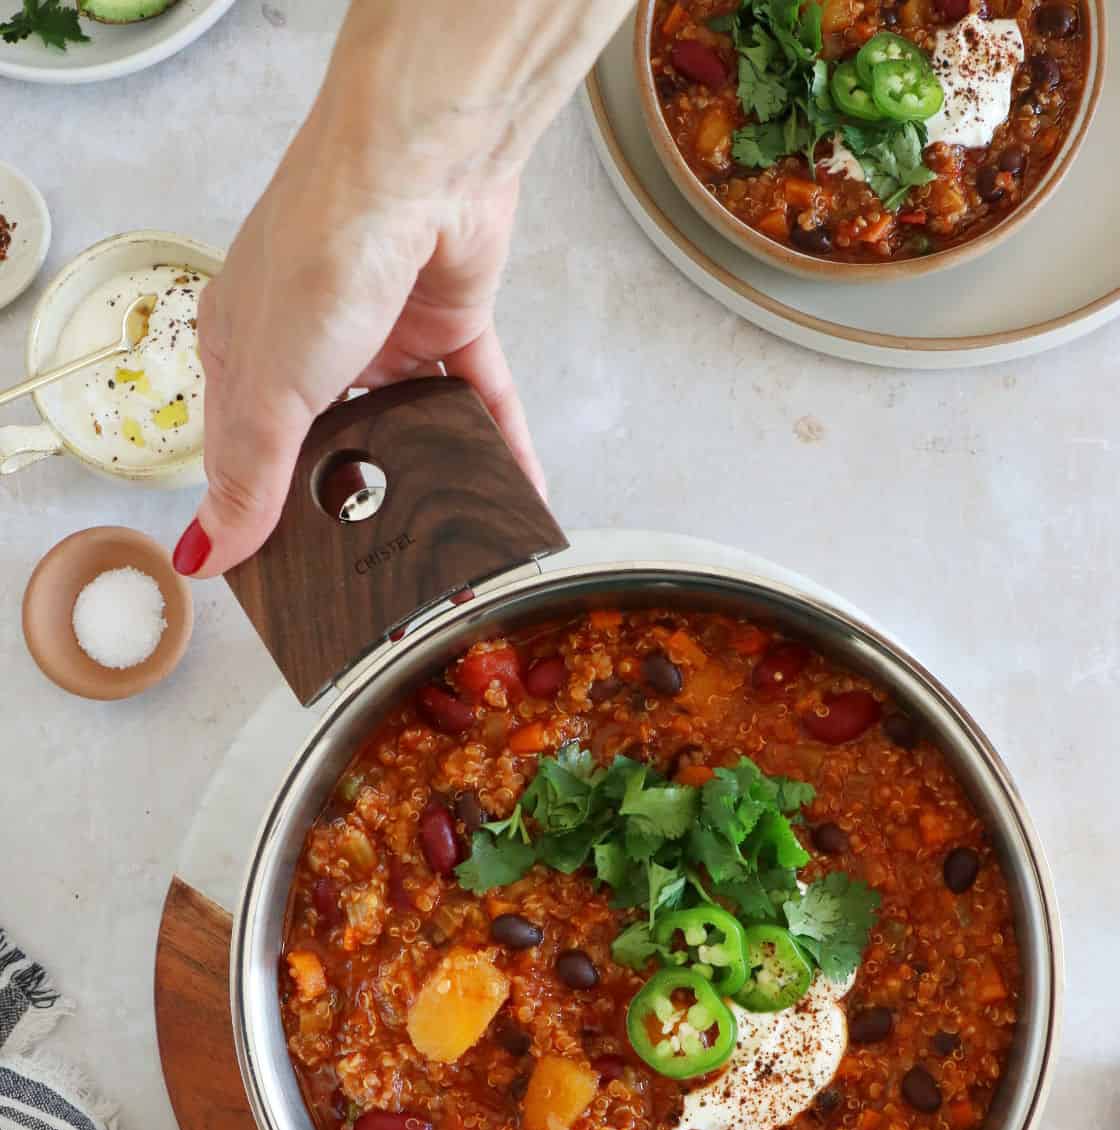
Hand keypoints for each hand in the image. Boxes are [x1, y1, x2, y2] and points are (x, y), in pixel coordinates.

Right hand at [174, 95, 541, 579]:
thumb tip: (204, 553)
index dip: (256, 516)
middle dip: (348, 504)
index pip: (244, 455)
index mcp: (246, 352)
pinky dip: (503, 446)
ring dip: (428, 479)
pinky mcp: (454, 323)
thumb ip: (249, 475)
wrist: (417, 163)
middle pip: (329, 445)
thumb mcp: (270, 386)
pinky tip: (522, 495)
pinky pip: (482, 401)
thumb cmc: (322, 251)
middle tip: (372, 578)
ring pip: (408, 427)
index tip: (280, 584)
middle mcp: (312, 344)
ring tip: (452, 545)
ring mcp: (386, 334)